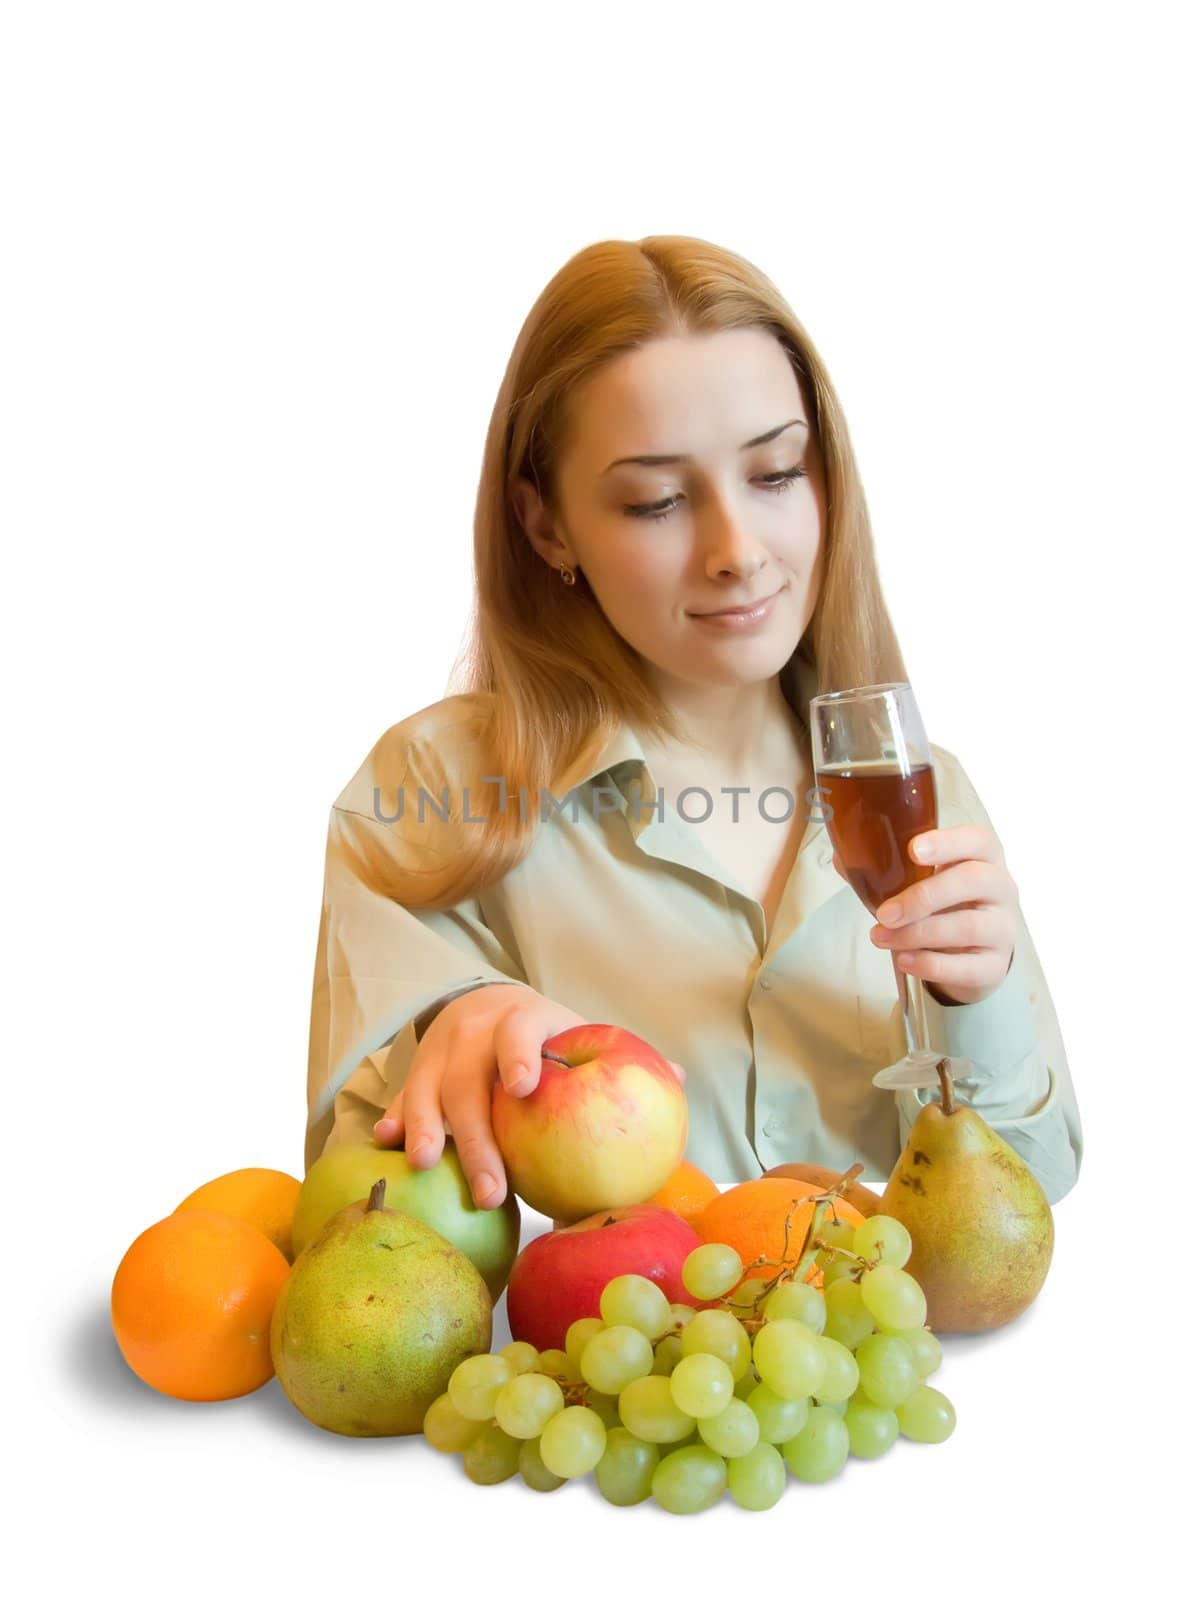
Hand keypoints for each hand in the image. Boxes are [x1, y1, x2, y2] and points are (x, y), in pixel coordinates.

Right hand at [371, 984, 686, 1209]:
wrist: (483, 1003)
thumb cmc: (547, 1035)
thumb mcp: (576, 1032)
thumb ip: (619, 1056)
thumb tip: (678, 1079)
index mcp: (522, 1018)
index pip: (520, 1031)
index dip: (520, 1054)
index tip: (523, 1089)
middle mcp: (474, 1032)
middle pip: (467, 1081)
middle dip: (476, 1136)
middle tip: (493, 1191)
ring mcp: (439, 1052)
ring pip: (425, 1090)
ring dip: (423, 1129)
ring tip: (426, 1168)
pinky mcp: (415, 1073)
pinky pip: (399, 1098)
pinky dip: (390, 1121)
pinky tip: (384, 1148)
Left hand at [831, 825, 1017, 1005]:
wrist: (971, 955)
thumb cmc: (942, 905)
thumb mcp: (920, 881)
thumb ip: (885, 868)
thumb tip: (840, 856)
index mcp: (983, 857)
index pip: (977, 840)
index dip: (947, 842)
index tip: (913, 849)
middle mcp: (1001, 888)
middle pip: (974, 880)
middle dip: (923, 896)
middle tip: (885, 912)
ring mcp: (1003, 928)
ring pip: (968, 926)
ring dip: (917, 933)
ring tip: (880, 937)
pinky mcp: (996, 965)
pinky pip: (968, 966)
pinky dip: (931, 964)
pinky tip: (903, 960)